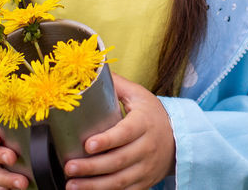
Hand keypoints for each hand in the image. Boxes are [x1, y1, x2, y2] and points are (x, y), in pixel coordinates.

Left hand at [62, 72, 175, 189]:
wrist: (178, 139)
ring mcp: (146, 168)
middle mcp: (147, 148)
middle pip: (119, 160)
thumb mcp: (139, 95)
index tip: (88, 145)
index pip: (125, 133)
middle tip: (70, 167)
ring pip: (120, 181)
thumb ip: (116, 85)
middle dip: (92, 167)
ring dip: (94, 186)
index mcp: (143, 124)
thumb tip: (91, 69)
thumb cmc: (152, 115)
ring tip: (72, 185)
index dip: (107, 140)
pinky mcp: (144, 182)